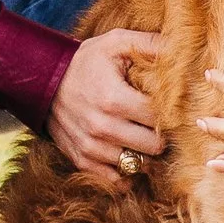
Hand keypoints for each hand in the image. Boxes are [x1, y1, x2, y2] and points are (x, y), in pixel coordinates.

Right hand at [50, 29, 164, 192]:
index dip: (172, 112)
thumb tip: (182, 47)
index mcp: (114, 99)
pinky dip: (127, 171)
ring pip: (138, 164)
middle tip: (163, 124)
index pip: (160, 117)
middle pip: (154, 145)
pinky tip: (129, 152)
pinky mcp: (82, 160)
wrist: (42, 80)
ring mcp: (92, 147)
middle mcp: (103, 128)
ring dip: (146, 153)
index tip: (173, 106)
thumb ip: (150, 44)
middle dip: (163, 135)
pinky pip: (116, 179)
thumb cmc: (85, 61)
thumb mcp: (116, 43)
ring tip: (146, 136)